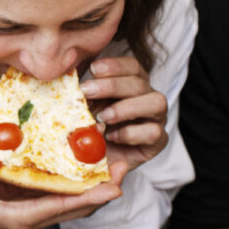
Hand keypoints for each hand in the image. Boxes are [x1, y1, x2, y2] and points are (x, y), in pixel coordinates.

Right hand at [0, 137, 123, 228]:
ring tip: (119, 162)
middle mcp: (33, 216)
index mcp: (17, 217)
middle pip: (76, 206)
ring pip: (75, 201)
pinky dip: (83, 181)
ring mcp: (36, 209)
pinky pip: (65, 193)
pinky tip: (94, 162)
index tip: (111, 188)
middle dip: (102, 190)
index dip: (86, 198)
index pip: (58, 207)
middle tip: (124, 166)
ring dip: (98, 185)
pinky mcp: (36, 200)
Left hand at [80, 56, 168, 172]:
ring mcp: (156, 119)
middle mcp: (147, 98)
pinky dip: (131, 133)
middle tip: (87, 92)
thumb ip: (81, 96)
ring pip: (157, 102)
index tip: (92, 69)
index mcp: (132, 85)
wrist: (96, 163)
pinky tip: (112, 137)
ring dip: (126, 108)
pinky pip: (154, 132)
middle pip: (140, 82)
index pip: (132, 67)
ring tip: (103, 118)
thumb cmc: (89, 130)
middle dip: (112, 85)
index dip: (114, 65)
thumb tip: (70, 76)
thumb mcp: (81, 110)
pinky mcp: (158, 142)